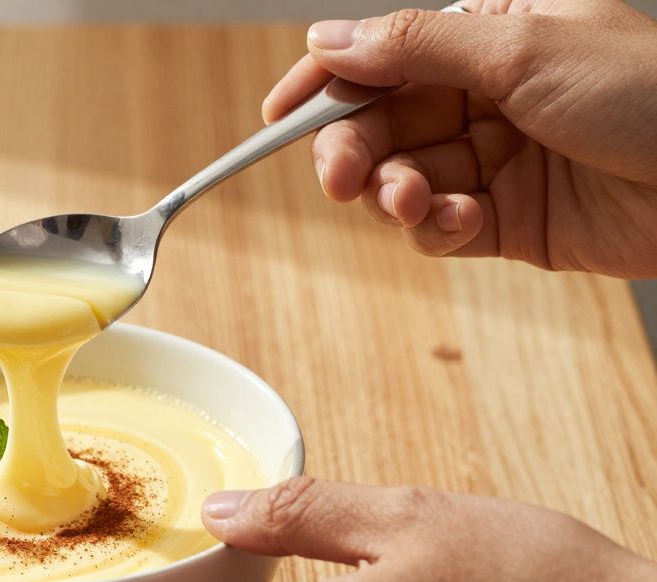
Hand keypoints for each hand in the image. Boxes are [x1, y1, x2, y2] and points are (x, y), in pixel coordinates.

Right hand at [263, 0, 656, 277]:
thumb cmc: (647, 94)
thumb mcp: (522, 50)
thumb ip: (416, 46)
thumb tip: (330, 39)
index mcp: (485, 35)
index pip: (381, 54)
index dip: (324, 84)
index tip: (277, 116)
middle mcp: (481, 95)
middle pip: (379, 124)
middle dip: (354, 151)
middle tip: (343, 178)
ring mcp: (492, 159)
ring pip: (399, 179)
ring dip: (395, 196)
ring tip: (412, 203)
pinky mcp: (504, 220)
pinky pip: (437, 227)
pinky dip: (436, 229)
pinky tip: (463, 221)